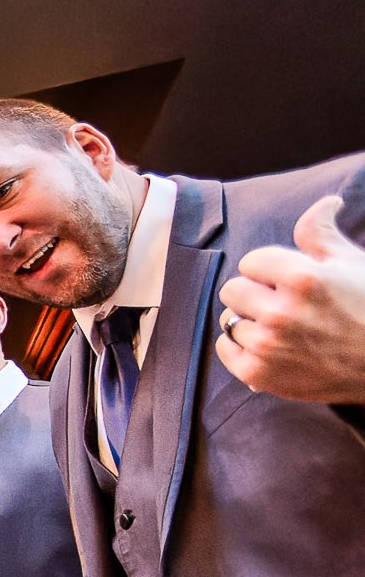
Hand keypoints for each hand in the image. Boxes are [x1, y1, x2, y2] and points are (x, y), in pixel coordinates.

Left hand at [217, 195, 364, 401]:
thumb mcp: (350, 263)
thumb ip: (322, 232)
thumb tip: (326, 202)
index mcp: (302, 278)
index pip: (251, 261)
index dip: (270, 269)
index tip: (287, 280)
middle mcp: (280, 312)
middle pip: (233, 289)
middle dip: (254, 291)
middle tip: (281, 302)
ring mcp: (266, 346)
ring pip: (228, 319)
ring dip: (249, 319)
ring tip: (280, 326)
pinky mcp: (257, 374)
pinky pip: (224, 348)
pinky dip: (239, 345)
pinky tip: (267, 345)